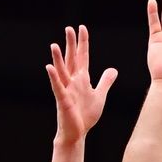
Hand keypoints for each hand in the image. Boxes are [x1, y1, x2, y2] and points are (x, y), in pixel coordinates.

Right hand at [46, 25, 117, 143]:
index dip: (83, 43)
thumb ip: (105, 81)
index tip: (82, 28)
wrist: (78, 133)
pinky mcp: (62, 100)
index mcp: (81, 79)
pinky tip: (49, 67)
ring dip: (58, 58)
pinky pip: (57, 87)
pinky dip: (54, 77)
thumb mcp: (99, 95)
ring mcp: (66, 90)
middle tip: (69, 28)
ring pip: (61, 71)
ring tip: (54, 44)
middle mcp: (72, 81)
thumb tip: (113, 69)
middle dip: (71, 44)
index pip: (82, 57)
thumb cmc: (85, 115)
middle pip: (71, 59)